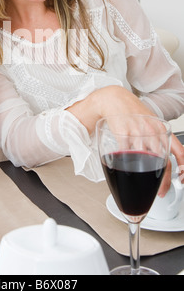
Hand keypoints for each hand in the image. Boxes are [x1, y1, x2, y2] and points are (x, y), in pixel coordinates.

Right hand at [67, 85, 182, 194]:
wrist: (114, 99)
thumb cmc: (132, 112)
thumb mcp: (151, 122)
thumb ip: (158, 138)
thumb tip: (165, 156)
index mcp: (161, 129)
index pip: (179, 152)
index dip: (182, 168)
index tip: (181, 179)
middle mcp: (152, 131)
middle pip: (162, 161)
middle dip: (162, 181)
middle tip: (161, 191)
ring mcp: (137, 133)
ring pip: (144, 161)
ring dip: (143, 176)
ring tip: (141, 184)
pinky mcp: (123, 134)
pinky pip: (126, 154)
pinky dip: (126, 164)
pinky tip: (127, 168)